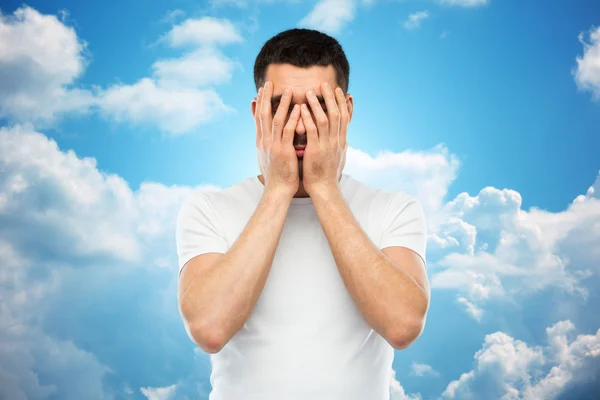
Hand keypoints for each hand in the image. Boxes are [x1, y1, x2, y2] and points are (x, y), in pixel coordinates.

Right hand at [255, 81, 301, 198]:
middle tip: (268, 83)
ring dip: (281, 104)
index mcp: (261, 142)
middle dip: (265, 98)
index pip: (257, 118)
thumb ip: (267, 144)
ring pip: (275, 120)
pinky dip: (292, 119)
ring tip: (287, 90)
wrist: (277, 190)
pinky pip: (287, 132)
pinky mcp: (283, 151)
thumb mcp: (268, 156)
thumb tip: (266, 137)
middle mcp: (264, 141)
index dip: (259, 103)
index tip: (261, 90)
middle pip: (262, 114)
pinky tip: (297, 109)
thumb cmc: (276, 175)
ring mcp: (273, 146)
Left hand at [299, 82, 348, 195]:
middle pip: (337, 114)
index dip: (342, 103)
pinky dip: (308, 118)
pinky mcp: (316, 150)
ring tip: (309, 92)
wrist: (324, 188)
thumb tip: (344, 137)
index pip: (345, 117)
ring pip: (325, 119)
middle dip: (331, 98)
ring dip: (318, 104)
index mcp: (341, 141)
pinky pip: (312, 131)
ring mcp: (327, 145)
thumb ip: (338, 143)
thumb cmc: (327, 173)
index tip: (338, 90)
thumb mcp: (337, 155)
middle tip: (324, 84)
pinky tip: (302, 109)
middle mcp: (337, 140)